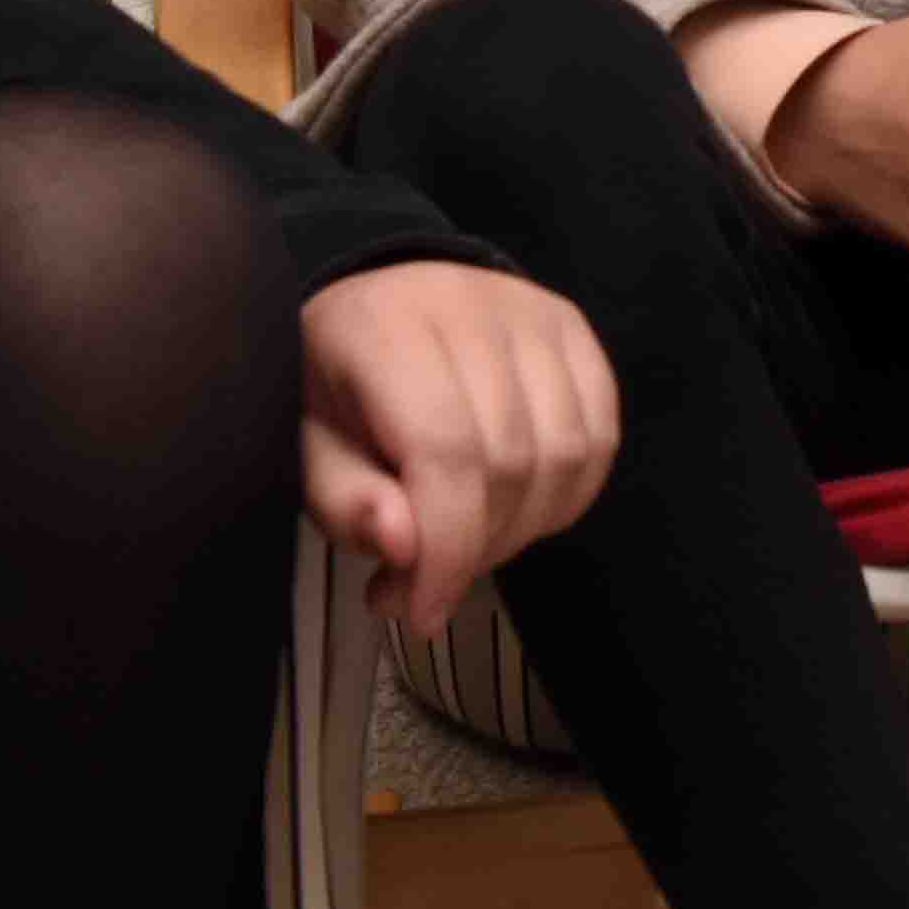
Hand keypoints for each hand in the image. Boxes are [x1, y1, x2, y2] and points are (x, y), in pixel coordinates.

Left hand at [297, 260, 619, 639]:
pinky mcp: (575, 331)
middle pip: (510, 461)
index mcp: (388, 330)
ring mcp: (534, 313)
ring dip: (523, 530)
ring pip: (566, 455)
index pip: (447, 451)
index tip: (420, 612)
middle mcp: (472, 307)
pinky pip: (599, 437)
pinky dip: (566, 498)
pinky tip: (516, 512)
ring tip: (468, 545)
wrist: (378, 296)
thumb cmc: (337, 383)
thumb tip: (403, 547)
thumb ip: (345, 500)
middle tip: (430, 584)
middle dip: (476, 549)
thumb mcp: (309, 448)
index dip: (446, 549)